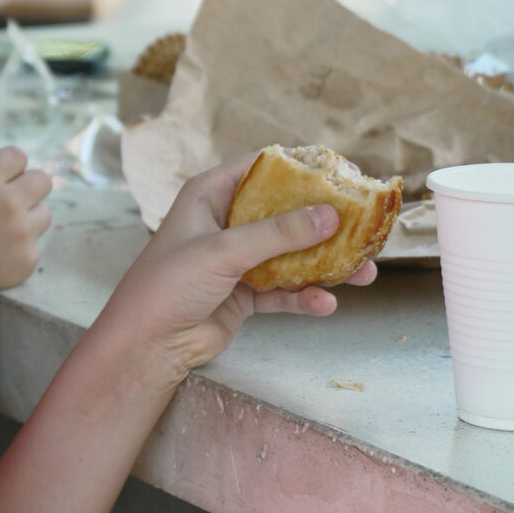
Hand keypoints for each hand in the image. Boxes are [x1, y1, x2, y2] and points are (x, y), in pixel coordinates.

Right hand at [0, 146, 53, 303]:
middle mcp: (8, 202)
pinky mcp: (27, 260)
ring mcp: (21, 233)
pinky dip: (20, 249)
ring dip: (28, 218)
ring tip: (4, 230)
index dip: (8, 166)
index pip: (18, 156)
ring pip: (45, 213)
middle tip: (9, 200)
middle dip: (27, 188)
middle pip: (43, 181)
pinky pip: (34, 246)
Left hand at [99, 156, 375, 389]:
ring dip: (325, 264)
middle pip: (283, 214)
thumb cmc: (169, 284)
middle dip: (323, 223)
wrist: (147, 343)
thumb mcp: (223, 251)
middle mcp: (224, 223)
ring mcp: (235, 260)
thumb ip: (277, 234)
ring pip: (290, 255)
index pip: (260, 171)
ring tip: (365, 273)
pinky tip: (326, 303)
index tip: (344, 173)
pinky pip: (283, 291)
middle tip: (366, 226)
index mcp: (209, 196)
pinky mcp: (244, 294)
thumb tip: (330, 215)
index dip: (301, 170)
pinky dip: (304, 297)